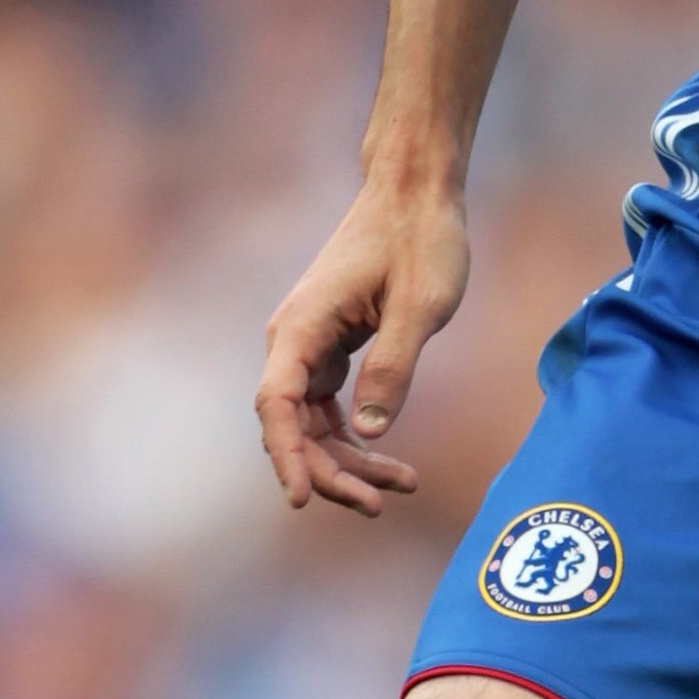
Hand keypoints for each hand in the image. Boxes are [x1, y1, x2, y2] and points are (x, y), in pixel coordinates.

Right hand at [254, 176, 469, 516]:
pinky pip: (331, 407)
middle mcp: (294, 339)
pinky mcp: (330, 349)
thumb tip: (368, 433)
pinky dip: (357, 437)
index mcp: (303, 326)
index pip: (277, 404)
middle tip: (379, 505)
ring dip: (348, 461)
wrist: (414, 193)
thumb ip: (394, 367)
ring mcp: (309, 345)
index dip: (287, 456)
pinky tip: (390, 460)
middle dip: (331, 471)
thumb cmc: (421, 239)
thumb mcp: (420, 306)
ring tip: (402, 487)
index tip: (301, 499)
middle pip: (293, 425)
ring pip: (313, 423)